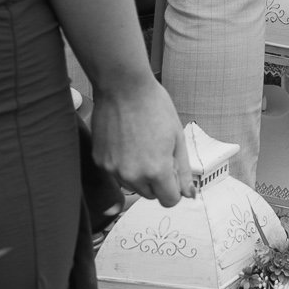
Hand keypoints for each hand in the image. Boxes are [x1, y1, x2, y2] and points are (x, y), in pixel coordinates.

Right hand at [90, 77, 187, 206]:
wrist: (123, 88)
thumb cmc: (155, 107)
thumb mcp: (177, 137)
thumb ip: (182, 169)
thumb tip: (189, 194)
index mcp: (156, 170)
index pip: (169, 201)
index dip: (175, 189)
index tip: (174, 175)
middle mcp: (132, 175)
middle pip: (150, 195)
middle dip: (158, 182)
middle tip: (160, 154)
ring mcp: (112, 170)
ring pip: (132, 186)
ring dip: (140, 174)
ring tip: (143, 145)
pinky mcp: (99, 161)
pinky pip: (116, 173)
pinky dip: (123, 165)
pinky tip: (127, 142)